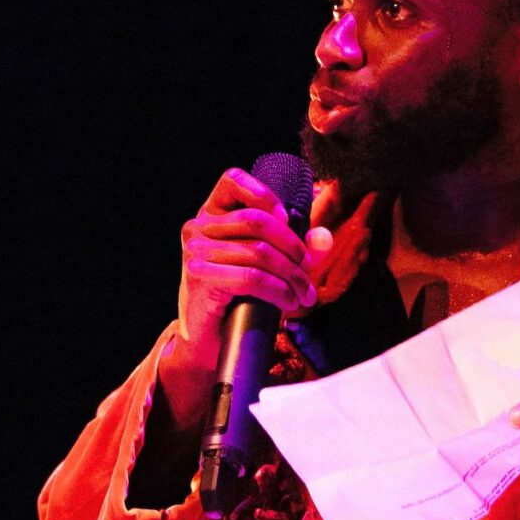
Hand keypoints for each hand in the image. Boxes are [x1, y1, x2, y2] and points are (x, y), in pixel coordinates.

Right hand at [160, 169, 335, 428]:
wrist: (208, 339)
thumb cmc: (238, 297)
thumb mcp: (268, 266)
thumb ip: (296, 249)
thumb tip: (323, 238)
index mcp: (212, 213)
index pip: (231, 180)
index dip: (263, 193)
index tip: (286, 218)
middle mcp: (198, 227)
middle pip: (257, 220)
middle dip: (293, 247)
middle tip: (308, 271)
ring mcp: (195, 251)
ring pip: (259, 253)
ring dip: (291, 277)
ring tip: (303, 295)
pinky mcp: (199, 277)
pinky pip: (251, 278)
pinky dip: (278, 291)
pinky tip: (287, 302)